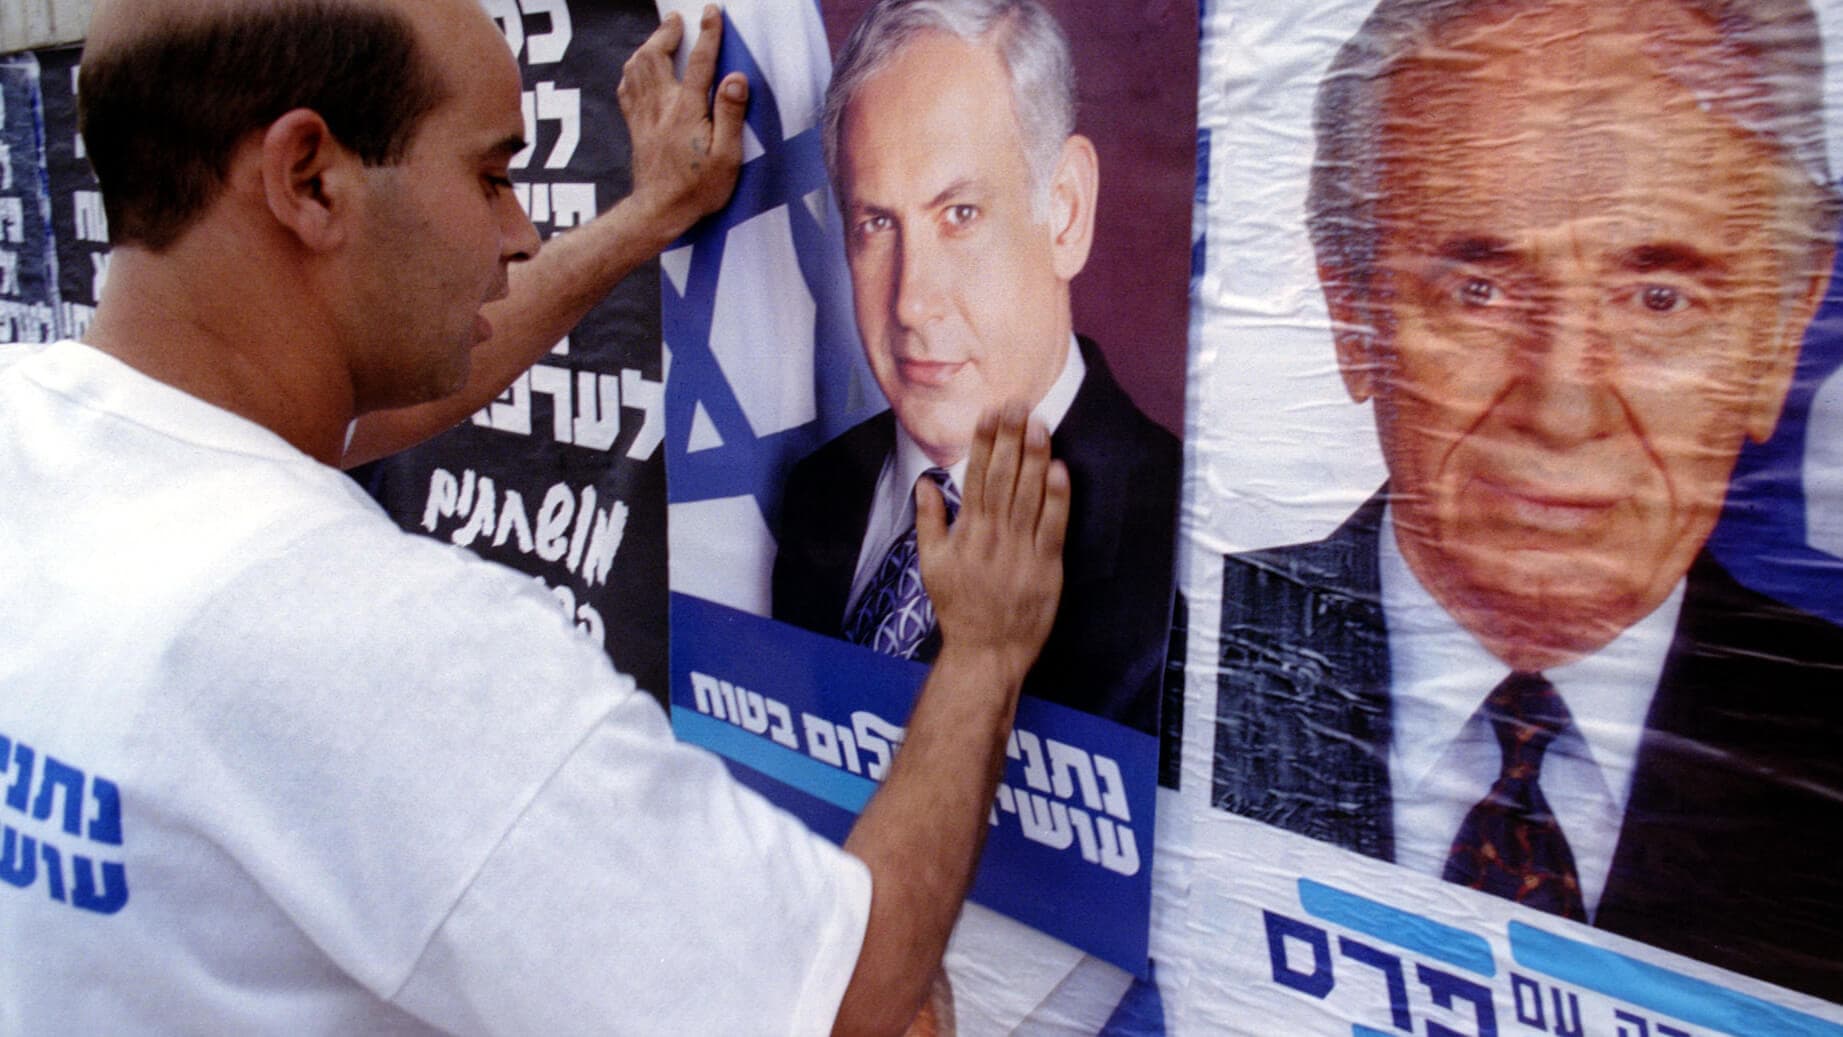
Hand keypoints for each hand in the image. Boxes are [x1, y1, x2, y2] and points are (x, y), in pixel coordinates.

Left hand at [617, 5, 747, 240]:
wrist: (659, 211)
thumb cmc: (699, 188)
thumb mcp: (727, 156)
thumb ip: (730, 114)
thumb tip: (735, 78)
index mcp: (687, 111)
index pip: (699, 62)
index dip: (707, 33)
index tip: (712, 12)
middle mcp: (661, 106)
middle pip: (656, 56)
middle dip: (667, 32)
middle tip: (677, 18)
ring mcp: (644, 116)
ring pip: (636, 67)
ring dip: (648, 46)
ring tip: (660, 37)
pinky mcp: (635, 127)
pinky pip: (626, 88)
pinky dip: (632, 71)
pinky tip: (638, 68)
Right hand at [916, 404, 1069, 684]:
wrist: (986, 650)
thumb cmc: (958, 608)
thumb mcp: (931, 565)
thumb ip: (929, 520)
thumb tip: (925, 483)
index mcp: (967, 531)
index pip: (976, 476)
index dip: (984, 442)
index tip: (989, 414)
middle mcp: (993, 535)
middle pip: (1003, 477)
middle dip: (1010, 438)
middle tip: (1018, 405)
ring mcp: (1021, 550)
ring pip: (1029, 494)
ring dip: (1034, 456)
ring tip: (1039, 424)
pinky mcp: (1047, 566)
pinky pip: (1053, 524)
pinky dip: (1056, 496)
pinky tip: (1059, 469)